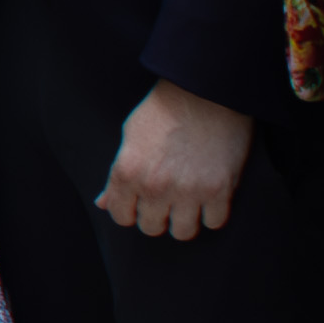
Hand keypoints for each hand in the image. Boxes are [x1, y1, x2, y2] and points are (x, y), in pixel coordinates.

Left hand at [98, 81, 253, 241]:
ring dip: (184, 220)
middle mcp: (155, 186)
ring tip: (187, 203)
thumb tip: (104, 203)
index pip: (120, 216)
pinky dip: (212, 214)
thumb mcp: (130, 136)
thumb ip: (116, 175)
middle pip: (151, 227)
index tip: (140, 204)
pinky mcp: (219, 189)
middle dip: (157, 216)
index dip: (130, 211)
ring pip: (182, 232)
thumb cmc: (164, 109)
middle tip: (166, 201)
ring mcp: (188, 190)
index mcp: (127, 172)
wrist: (205, 90)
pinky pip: (214, 222)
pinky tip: (209, 198)